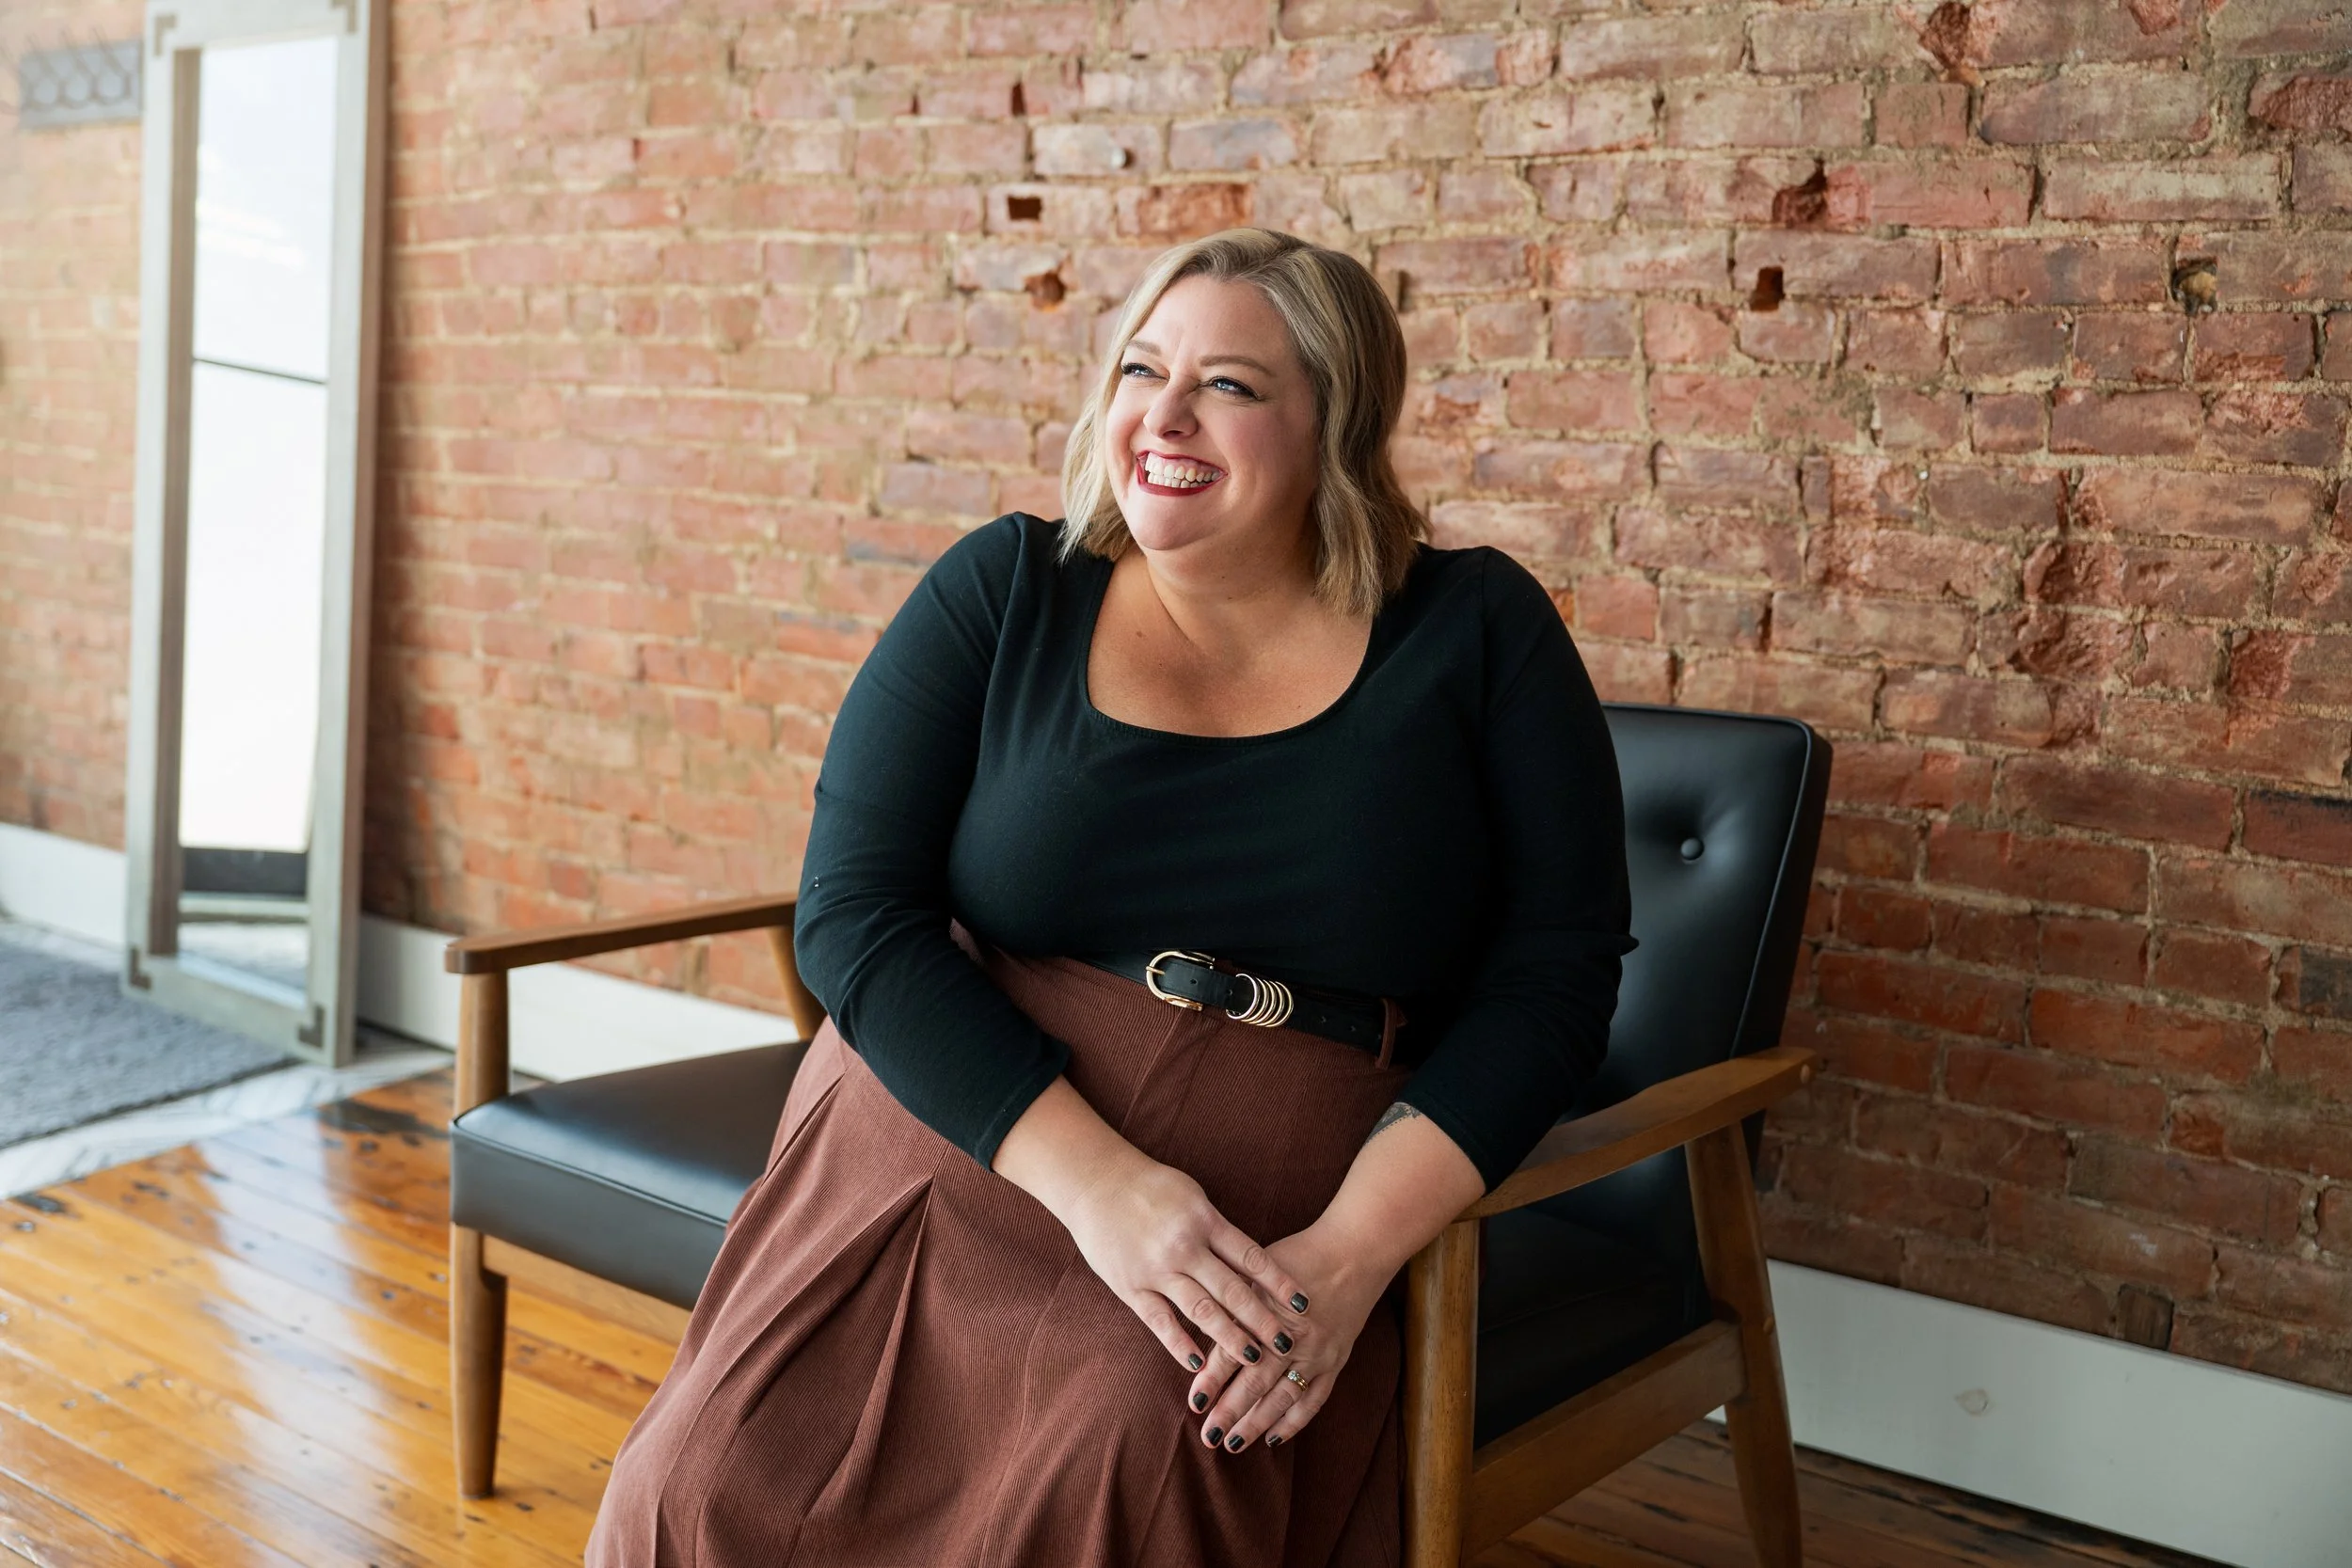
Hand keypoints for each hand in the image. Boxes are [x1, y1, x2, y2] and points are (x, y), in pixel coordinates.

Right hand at [1061, 1152, 1314, 1378]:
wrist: (1096, 1181)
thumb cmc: (1150, 1186)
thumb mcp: (1192, 1196)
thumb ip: (1217, 1228)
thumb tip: (1247, 1261)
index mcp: (1205, 1221)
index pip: (1251, 1257)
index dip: (1280, 1283)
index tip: (1303, 1304)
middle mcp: (1185, 1246)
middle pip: (1232, 1290)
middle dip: (1262, 1319)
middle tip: (1288, 1344)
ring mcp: (1157, 1269)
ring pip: (1201, 1310)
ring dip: (1229, 1338)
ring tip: (1253, 1359)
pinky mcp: (1130, 1286)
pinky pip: (1159, 1320)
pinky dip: (1179, 1343)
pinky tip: (1197, 1364)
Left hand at [1186, 1221, 1384, 1453]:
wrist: (1354, 1252)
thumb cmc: (1299, 1256)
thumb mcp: (1259, 1270)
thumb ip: (1235, 1302)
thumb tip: (1204, 1328)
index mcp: (1270, 1313)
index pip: (1235, 1353)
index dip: (1213, 1379)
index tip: (1195, 1402)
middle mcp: (1294, 1339)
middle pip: (1255, 1382)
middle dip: (1229, 1411)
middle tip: (1208, 1435)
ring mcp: (1318, 1354)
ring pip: (1283, 1398)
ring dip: (1256, 1424)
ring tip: (1232, 1444)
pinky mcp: (1336, 1362)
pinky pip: (1314, 1400)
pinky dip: (1294, 1421)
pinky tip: (1274, 1439)